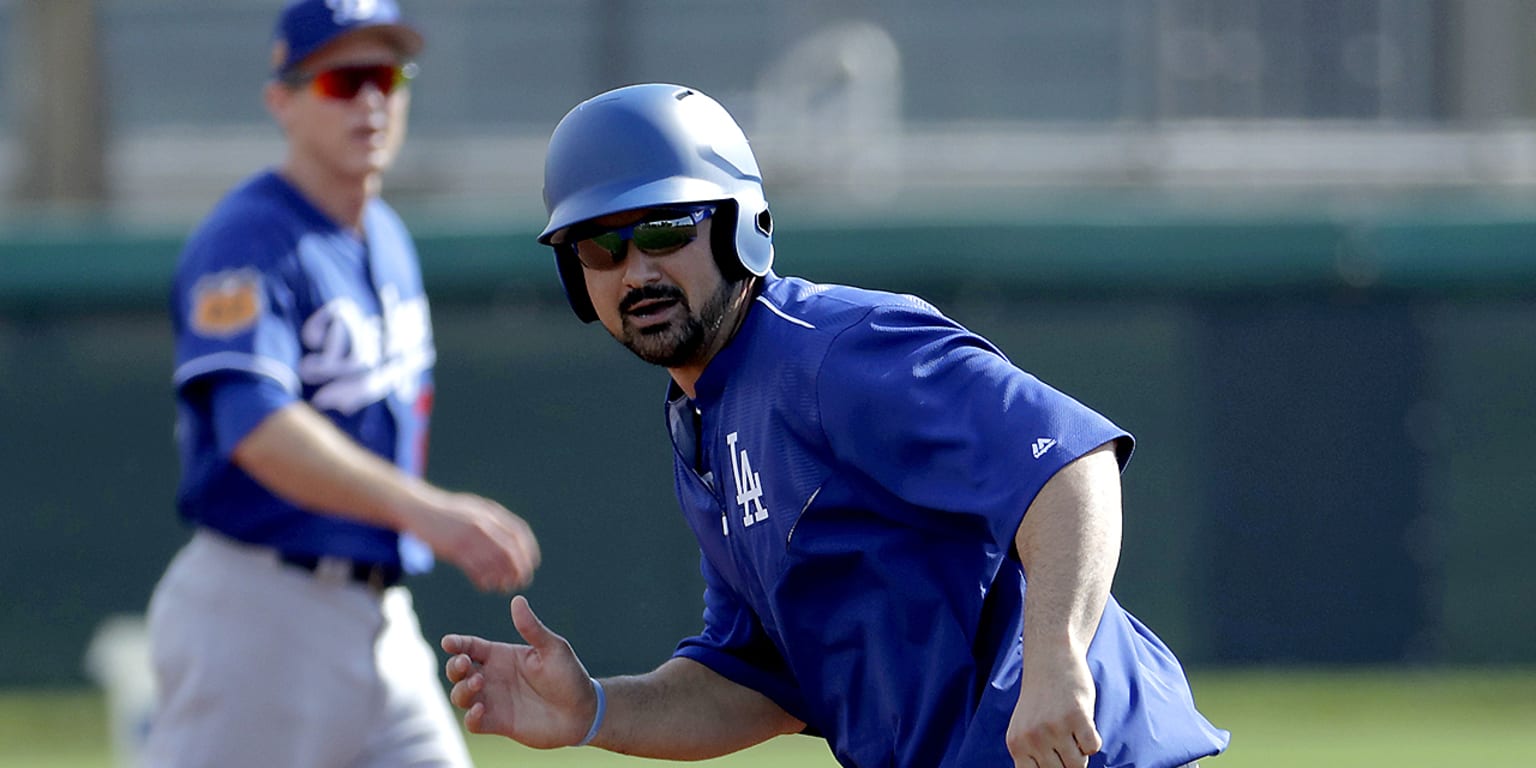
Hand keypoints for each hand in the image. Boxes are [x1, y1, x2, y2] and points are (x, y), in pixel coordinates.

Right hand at [406, 488, 540, 591]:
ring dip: (503, 578)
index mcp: (491, 512)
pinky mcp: (454, 549)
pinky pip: (475, 570)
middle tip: (521, 582)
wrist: (417, 508)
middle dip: (520, 569)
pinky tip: (485, 586)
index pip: (519, 533)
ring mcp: (469, 536)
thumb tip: (512, 538)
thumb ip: (493, 520)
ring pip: (494, 563)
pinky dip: (483, 581)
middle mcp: (483, 524)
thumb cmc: (447, 512)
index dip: (529, 550)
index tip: (532, 564)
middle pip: (511, 551)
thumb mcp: (474, 508)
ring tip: (504, 587)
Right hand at [442, 596, 598, 746]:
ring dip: (462, 689)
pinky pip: (473, 722)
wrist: (583, 713)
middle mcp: (493, 677)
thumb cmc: (569, 676)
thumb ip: (532, 628)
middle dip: (453, 666)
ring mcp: (494, 700)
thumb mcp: (553, 648)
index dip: (457, 643)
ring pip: (460, 695)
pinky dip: (470, 717)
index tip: (449, 642)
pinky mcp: (498, 723)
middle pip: (458, 670)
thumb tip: (517, 600)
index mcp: (503, 655)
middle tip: (464, 663)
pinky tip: (480, 709)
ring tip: (479, 683)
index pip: (471, 646)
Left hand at [1005, 653, 1101, 767]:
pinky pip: (1093, 747)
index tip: (1058, 762)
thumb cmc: (1040, 699)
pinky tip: (1082, 722)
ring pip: (1078, 764)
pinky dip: (1093, 739)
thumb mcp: (1025, 729)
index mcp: (1016, 745)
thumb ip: (1033, 756)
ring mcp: (1054, 728)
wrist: (1050, 659)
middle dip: (1067, 762)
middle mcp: (1032, 738)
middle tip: (1066, 742)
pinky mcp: (1077, 717)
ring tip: (1073, 731)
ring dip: (1081, 751)